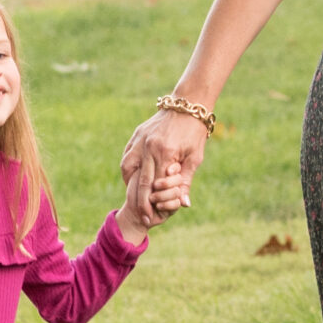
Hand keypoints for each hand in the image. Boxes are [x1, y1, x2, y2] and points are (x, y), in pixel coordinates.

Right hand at [118, 109, 210, 226]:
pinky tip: (132, 177)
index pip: (155, 185)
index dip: (153, 203)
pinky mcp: (137, 135)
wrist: (187, 105)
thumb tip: (184, 203)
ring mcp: (140, 140)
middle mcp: (149, 147)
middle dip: (140, 202)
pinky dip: (128, 168)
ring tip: (134, 196)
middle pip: (140, 180)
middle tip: (142, 216)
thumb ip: (186, 181)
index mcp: (165, 153)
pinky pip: (128, 156)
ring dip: (130, 184)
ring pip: (128, 167)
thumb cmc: (194, 132)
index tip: (152, 217)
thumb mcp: (195, 157)